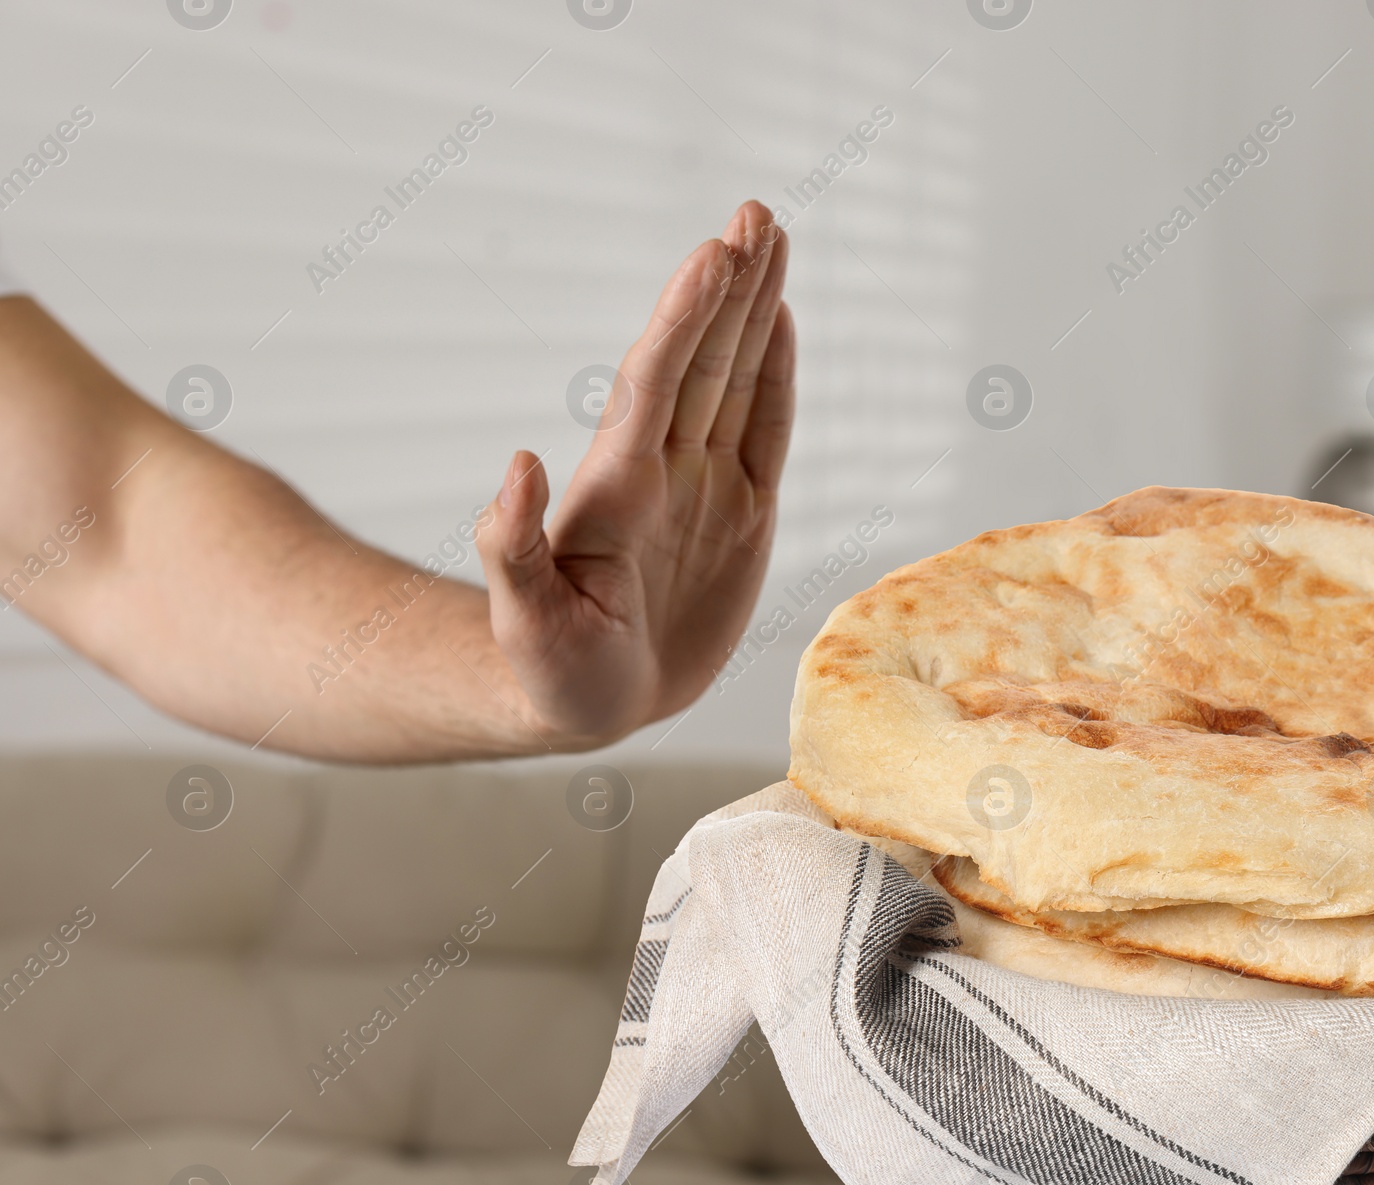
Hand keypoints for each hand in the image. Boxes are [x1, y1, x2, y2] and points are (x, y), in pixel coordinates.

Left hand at [477, 201, 793, 747]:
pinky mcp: (743, 513)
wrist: (594, 701)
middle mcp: (663, 469)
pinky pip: (767, 431)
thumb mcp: (522, 621)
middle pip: (703, 360)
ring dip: (755, 309)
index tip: (712, 257)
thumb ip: (513, 548)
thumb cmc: (550, 668)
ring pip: (738, 378)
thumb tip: (517, 463)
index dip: (684, 321)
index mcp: (616, 488)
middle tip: (755, 215)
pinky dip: (777, 374)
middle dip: (730, 287)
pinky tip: (780, 321)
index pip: (654, 385)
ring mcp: (705, 485)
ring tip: (772, 239)